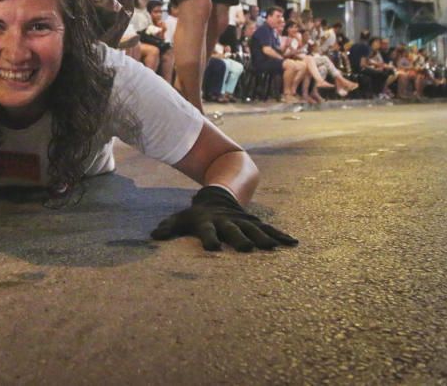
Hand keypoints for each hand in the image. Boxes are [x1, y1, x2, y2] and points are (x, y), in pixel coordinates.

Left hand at [151, 186, 297, 251]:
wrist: (217, 197)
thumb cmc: (196, 215)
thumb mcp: (180, 219)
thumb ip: (168, 227)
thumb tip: (153, 236)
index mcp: (208, 223)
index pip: (207, 231)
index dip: (209, 238)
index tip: (212, 248)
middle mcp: (227, 222)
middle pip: (234, 231)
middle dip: (240, 239)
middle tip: (247, 249)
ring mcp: (243, 221)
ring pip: (255, 230)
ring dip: (263, 239)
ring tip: (272, 248)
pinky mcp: (254, 222)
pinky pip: (270, 229)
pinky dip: (281, 235)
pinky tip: (293, 244)